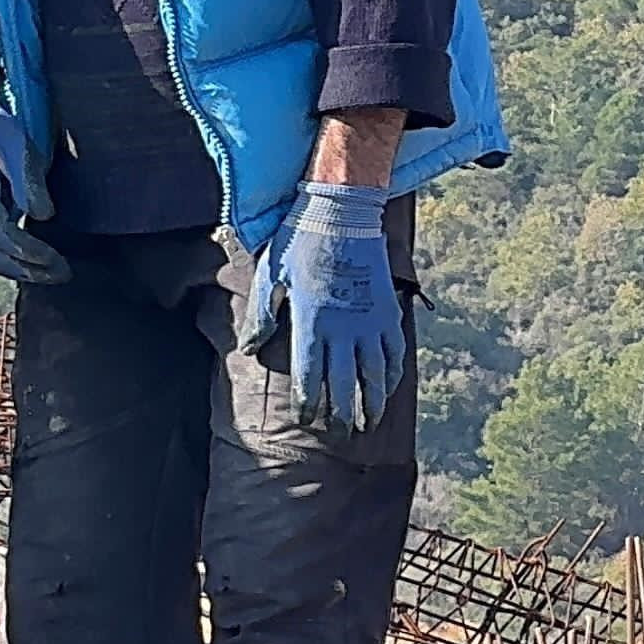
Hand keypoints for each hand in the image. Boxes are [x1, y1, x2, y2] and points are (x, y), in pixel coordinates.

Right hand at [0, 60, 67, 285]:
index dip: (29, 251)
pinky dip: (13, 262)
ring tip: (55, 273)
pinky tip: (37, 261)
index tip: (57, 259)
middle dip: (29, 270)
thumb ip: (27, 176)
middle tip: (65, 273)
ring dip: (22, 271)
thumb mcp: (13, 138)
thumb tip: (43, 215)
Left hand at [238, 180, 404, 431]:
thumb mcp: (270, 274)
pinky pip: (395, 350)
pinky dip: (393, 372)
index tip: (308, 420)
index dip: (310, 403)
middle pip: (345, 383)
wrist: (342, 212)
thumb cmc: (299, 241)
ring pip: (375, 373)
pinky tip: (389, 385)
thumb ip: (261, 316)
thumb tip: (248, 350)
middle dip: (341, 411)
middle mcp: (344, 327)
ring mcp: (370, 320)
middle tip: (339, 431)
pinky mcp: (387, 309)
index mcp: (311, 321)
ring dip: (372, 400)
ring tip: (367, 421)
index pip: (311, 376)